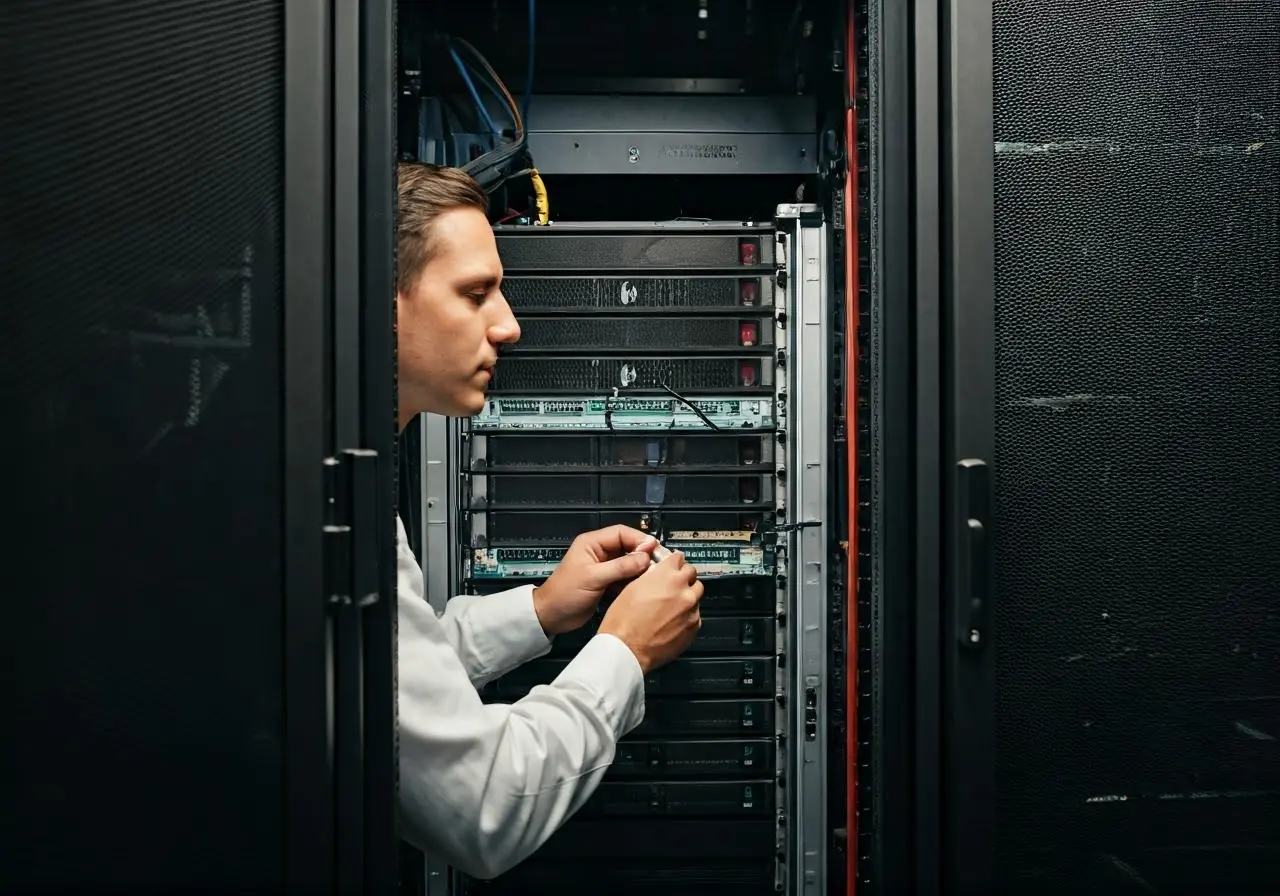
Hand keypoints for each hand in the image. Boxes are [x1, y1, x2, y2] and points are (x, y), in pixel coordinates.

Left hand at [532, 526, 658, 635]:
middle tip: (659, 564)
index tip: (655, 550)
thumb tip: (645, 557)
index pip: (622, 533)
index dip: (640, 540)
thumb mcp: (593, 578)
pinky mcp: (608, 582)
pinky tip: (642, 587)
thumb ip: (620, 566)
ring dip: (641, 569)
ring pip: (630, 563)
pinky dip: (634, 582)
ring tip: (653, 577)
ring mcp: (604, 568)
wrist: (552, 616)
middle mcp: (600, 552)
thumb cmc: (565, 593)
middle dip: (643, 555)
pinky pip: (626, 577)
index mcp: (592, 543)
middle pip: (628, 547)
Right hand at [598, 549, 702, 673]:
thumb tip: (659, 574)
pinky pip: (696, 614)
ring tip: (672, 605)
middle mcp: (682, 590)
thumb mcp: (632, 587)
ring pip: (696, 594)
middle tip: (672, 585)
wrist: (627, 649)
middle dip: (683, 577)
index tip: (673, 565)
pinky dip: (687, 615)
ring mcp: (691, 609)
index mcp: (666, 576)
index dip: (674, 562)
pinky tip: (673, 620)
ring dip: (687, 595)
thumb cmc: (623, 622)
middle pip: (692, 573)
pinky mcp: (694, 627)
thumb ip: (652, 577)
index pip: (679, 557)